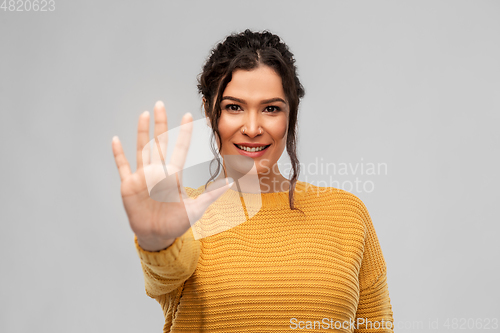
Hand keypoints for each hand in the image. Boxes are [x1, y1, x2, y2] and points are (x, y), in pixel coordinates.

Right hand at [111, 101, 232, 250]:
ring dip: (142, 132)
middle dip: (160, 123)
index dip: (183, 133)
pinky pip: (122, 166)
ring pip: (142, 148)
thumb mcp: (195, 209)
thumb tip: (231, 184)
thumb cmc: (177, 223)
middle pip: (159, 142)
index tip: (188, 115)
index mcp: (173, 174)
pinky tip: (116, 140)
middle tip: (160, 104)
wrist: (157, 236)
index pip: (179, 148)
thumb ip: (211, 195)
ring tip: (144, 114)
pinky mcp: (129, 185)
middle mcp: (158, 171)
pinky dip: (118, 154)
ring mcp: (142, 177)